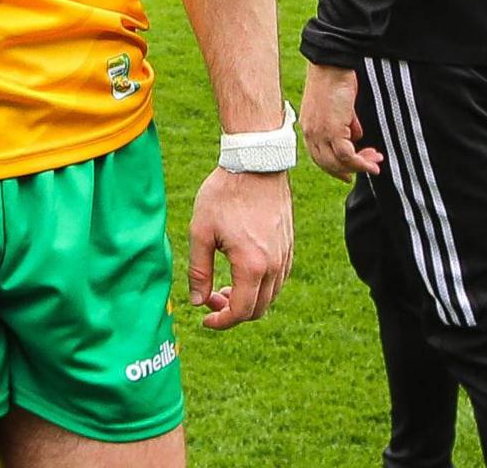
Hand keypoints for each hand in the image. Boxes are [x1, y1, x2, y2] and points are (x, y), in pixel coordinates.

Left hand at [184, 165, 293, 330]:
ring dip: (247, 300)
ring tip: (222, 287)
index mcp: (252, 266)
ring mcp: (286, 257)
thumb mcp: (200, 232)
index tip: (204, 319)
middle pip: (259, 309)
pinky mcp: (289, 248)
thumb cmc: (224, 196)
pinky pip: (278, 280)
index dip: (221, 322)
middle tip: (209, 299)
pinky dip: (259, 287)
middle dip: (233, 313)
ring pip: (270, 297)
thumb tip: (197, 301)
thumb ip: (199, 271)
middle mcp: (275, 267)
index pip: (242, 311)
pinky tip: (240, 273)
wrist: (256, 166)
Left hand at [300, 61, 384, 181]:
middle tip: (371, 167)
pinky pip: (346, 155)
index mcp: (309, 128)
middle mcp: (310, 133)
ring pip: (338, 162)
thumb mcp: (340, 108)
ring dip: (360, 166)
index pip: (319, 157)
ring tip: (376, 163)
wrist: (331, 66)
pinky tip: (372, 161)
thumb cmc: (335, 82)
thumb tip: (355, 136)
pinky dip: (360, 162)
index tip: (349, 175)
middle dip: (351, 170)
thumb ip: (345, 124)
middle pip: (328, 164)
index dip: (335, 169)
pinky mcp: (331, 129)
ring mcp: (319, 133)